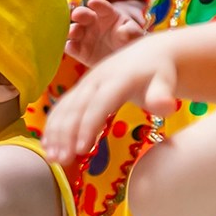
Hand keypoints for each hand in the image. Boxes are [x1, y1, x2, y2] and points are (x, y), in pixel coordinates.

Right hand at [42, 35, 176, 167]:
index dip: (88, 126)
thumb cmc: (160, 73)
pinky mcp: (81, 90)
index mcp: (118, 78)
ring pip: (65, 108)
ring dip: (55, 133)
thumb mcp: (166, 81)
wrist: (150, 55)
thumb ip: (163, 95)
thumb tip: (166, 108)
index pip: (99, 104)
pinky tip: (48, 146)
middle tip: (61, 160)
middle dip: (66, 134)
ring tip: (53, 158)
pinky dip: (53, 126)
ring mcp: (86, 84)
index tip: (81, 149)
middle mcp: (97, 79)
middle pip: (77, 107)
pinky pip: (62, 107)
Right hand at [63, 0, 145, 73]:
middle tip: (76, 15)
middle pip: (84, 15)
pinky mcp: (80, 51)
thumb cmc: (131, 44)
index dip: (97, 4)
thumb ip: (131, 32)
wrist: (125, 63)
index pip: (102, 7)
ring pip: (74, 30)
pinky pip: (71, 47)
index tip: (92, 3)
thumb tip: (123, 31)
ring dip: (71, 30)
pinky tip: (70, 46)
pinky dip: (69, 46)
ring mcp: (85, 36)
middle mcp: (94, 23)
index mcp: (108, 15)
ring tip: (72, 32)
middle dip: (79, 14)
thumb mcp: (136, 37)